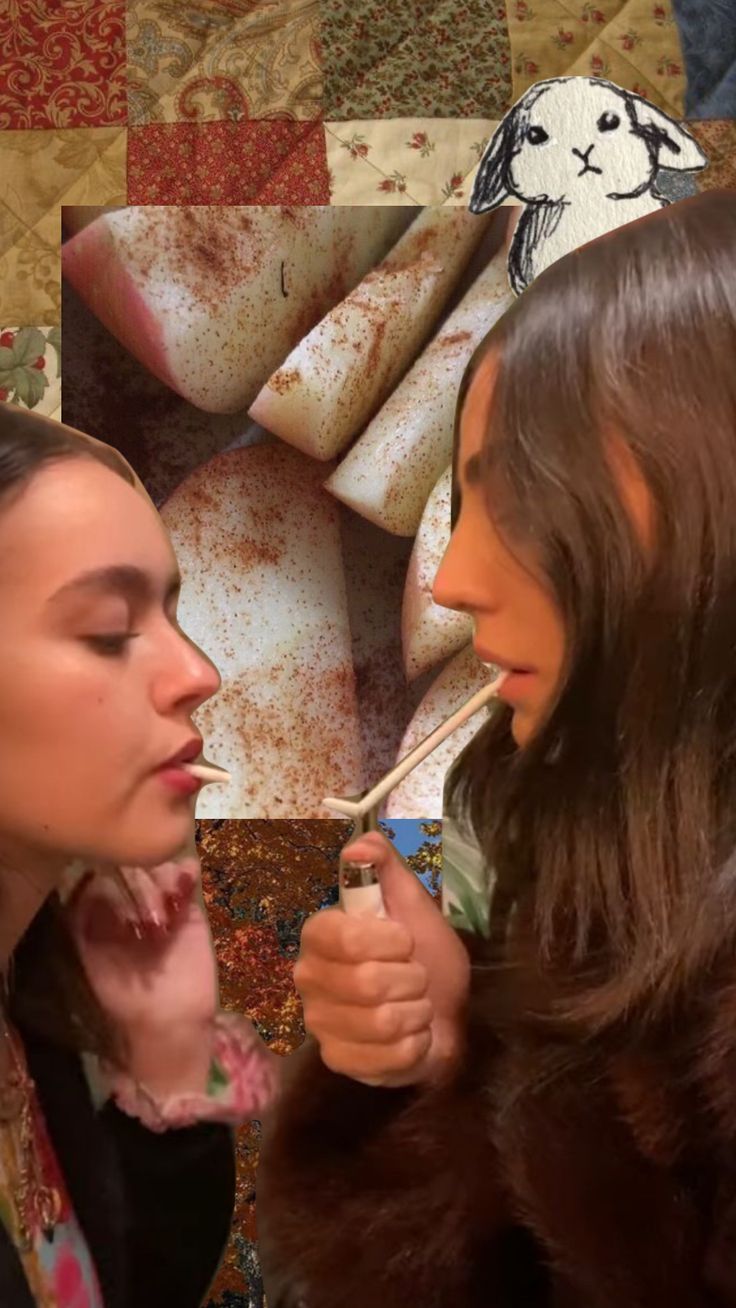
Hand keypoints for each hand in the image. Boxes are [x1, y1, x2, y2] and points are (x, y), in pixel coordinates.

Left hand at [66, 857, 218, 1093]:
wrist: (170, 1022)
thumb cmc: (125, 998)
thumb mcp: (95, 962)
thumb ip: (86, 927)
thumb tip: (87, 887)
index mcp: (103, 920)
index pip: (101, 881)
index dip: (107, 874)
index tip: (111, 873)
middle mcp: (130, 909)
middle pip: (131, 871)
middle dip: (138, 877)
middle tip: (146, 894)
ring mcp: (161, 908)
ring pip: (158, 871)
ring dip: (161, 873)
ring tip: (168, 892)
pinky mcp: (189, 912)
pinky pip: (187, 883)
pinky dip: (186, 873)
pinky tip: (187, 875)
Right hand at [295, 830, 469, 1087]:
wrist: (445, 1013)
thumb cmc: (424, 955)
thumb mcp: (413, 904)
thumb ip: (386, 866)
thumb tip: (356, 845)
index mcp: (319, 935)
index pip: (344, 936)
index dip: (387, 940)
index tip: (405, 941)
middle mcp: (308, 978)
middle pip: (367, 982)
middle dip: (411, 979)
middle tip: (416, 976)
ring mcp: (320, 1024)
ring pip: (381, 1022)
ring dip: (416, 1012)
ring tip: (415, 1005)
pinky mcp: (338, 1062)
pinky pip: (388, 1057)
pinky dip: (415, 1045)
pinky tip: (411, 1035)